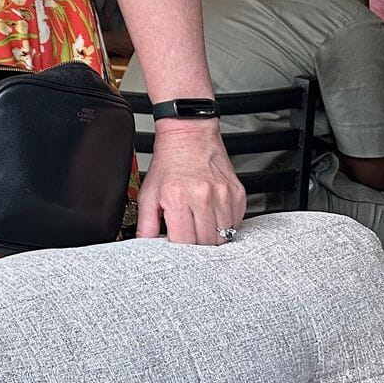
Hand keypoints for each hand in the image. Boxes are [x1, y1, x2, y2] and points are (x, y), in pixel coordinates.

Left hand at [138, 120, 245, 243]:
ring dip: (213, 237)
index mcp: (178, 198)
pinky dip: (226, 225)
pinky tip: (213, 216)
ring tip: (201, 226)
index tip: (176, 243)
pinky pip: (236, 222)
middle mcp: (203, 197)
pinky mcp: (238, 193)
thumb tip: (146, 245)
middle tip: (189, 235)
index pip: (184, 242)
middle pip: (207, 243)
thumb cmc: (169, 162)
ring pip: (225, 236)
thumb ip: (146, 222)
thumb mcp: (148, 191)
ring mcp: (223, 195)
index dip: (179, 248)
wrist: (189, 134)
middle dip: (197, 245)